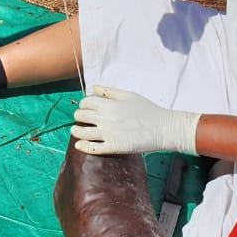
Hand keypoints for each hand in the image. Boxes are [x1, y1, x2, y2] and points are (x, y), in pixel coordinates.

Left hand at [71, 86, 200, 155]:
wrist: (161, 128)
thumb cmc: (147, 109)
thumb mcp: (128, 95)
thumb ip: (109, 91)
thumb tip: (93, 87)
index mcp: (109, 104)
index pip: (86, 102)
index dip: (83, 104)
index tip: (86, 107)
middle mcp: (105, 118)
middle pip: (81, 116)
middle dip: (79, 116)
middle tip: (82, 118)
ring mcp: (108, 134)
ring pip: (82, 133)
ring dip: (76, 130)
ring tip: (75, 130)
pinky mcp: (113, 147)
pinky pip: (93, 148)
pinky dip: (83, 146)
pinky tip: (79, 145)